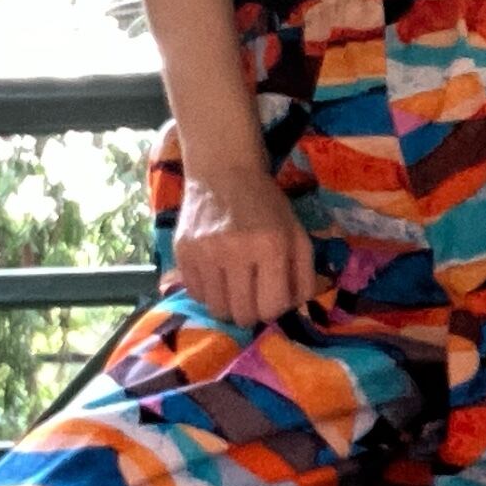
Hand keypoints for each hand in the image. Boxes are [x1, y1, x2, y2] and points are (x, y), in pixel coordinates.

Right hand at [171, 164, 318, 328]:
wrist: (223, 170)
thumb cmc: (266, 204)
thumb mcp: (296, 233)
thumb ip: (303, 274)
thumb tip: (297, 310)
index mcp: (270, 246)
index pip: (272, 307)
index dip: (276, 309)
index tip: (273, 297)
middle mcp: (235, 252)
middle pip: (242, 315)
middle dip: (252, 312)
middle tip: (254, 295)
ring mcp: (204, 253)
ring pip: (217, 309)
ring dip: (229, 305)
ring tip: (234, 286)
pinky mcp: (182, 252)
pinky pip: (195, 295)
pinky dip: (208, 293)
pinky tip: (216, 275)